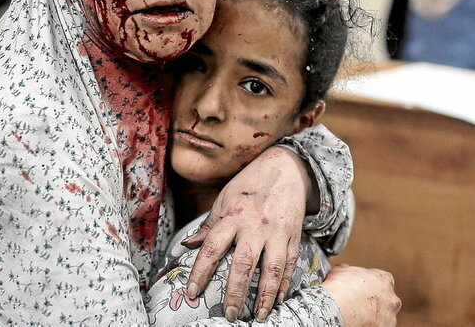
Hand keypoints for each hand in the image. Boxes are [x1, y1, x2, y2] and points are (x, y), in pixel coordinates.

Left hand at [182, 147, 309, 321]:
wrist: (286, 169)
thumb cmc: (249, 185)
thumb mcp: (224, 200)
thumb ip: (209, 226)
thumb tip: (188, 246)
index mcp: (232, 215)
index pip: (212, 247)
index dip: (201, 271)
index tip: (193, 292)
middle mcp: (255, 225)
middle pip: (243, 263)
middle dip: (234, 292)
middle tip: (228, 314)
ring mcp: (277, 232)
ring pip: (271, 269)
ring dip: (263, 296)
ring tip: (257, 316)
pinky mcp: (294, 237)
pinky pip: (290, 265)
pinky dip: (283, 285)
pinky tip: (277, 300)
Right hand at [322, 265, 400, 326]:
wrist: (339, 308)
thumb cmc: (342, 288)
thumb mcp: (342, 270)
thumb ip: (351, 270)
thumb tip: (346, 270)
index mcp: (384, 279)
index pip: (382, 279)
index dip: (370, 282)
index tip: (361, 285)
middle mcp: (392, 298)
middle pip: (386, 298)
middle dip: (375, 299)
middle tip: (358, 299)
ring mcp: (390, 316)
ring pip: (383, 314)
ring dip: (373, 313)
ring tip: (356, 311)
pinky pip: (378, 325)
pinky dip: (370, 323)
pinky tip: (358, 320)